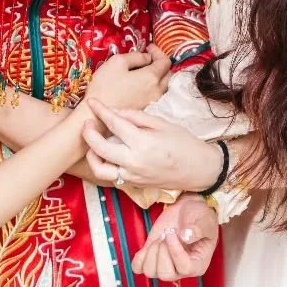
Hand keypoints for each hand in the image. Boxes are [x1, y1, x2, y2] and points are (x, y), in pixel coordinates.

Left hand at [81, 99, 223, 193]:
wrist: (199, 169)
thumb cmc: (184, 143)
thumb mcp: (162, 123)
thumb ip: (137, 117)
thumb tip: (117, 112)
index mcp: (143, 142)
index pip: (114, 123)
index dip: (101, 110)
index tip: (92, 102)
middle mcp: (134, 161)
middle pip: (100, 147)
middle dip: (89, 133)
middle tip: (88, 123)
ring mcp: (133, 175)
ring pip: (100, 168)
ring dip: (92, 155)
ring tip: (93, 143)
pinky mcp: (134, 184)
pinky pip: (111, 176)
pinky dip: (104, 165)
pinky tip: (106, 154)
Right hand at [85, 45, 170, 111]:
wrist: (96, 114)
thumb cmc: (105, 85)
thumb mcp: (118, 62)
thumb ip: (136, 56)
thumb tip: (147, 57)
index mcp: (151, 77)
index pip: (165, 61)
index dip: (158, 51)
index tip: (148, 47)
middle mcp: (157, 91)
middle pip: (168, 74)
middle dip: (161, 63)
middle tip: (148, 56)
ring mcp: (152, 102)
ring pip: (164, 85)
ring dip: (158, 75)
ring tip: (145, 69)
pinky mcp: (145, 109)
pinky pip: (156, 93)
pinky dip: (153, 85)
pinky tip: (141, 82)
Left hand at [132, 194, 218, 279]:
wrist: (187, 210)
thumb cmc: (200, 217)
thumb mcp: (204, 221)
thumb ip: (198, 230)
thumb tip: (184, 237)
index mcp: (198, 264)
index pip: (184, 268)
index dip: (175, 252)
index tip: (171, 234)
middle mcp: (181, 270)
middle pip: (165, 274)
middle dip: (162, 252)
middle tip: (167, 234)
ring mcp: (165, 265)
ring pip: (150, 272)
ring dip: (152, 252)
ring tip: (161, 237)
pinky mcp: (151, 258)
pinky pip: (138, 268)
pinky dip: (139, 258)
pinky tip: (150, 244)